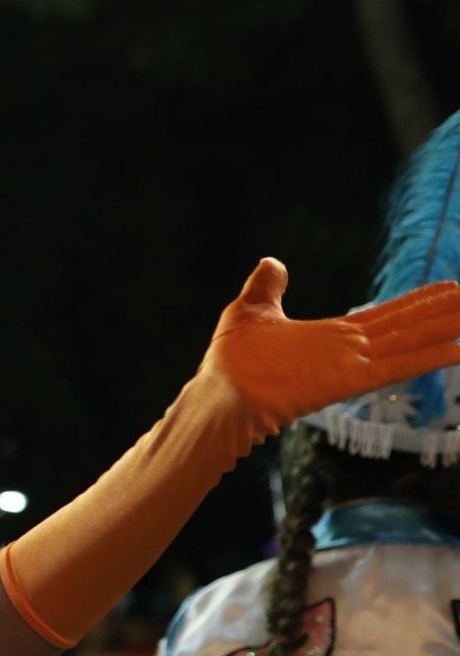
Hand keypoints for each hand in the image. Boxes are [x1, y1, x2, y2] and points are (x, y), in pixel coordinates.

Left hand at [203, 260, 459, 440]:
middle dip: (444, 313)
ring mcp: (352, 366)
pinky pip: (398, 367)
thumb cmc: (230, 361)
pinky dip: (429, 357)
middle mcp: (350, 352)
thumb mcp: (251, 310)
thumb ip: (268, 286)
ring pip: (412, 342)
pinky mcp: (348, 381)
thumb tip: (274, 262)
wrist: (219, 393)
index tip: (450, 288)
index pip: (387, 317)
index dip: (419, 303)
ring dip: (447, 329)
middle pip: (409, 327)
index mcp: (333, 337)